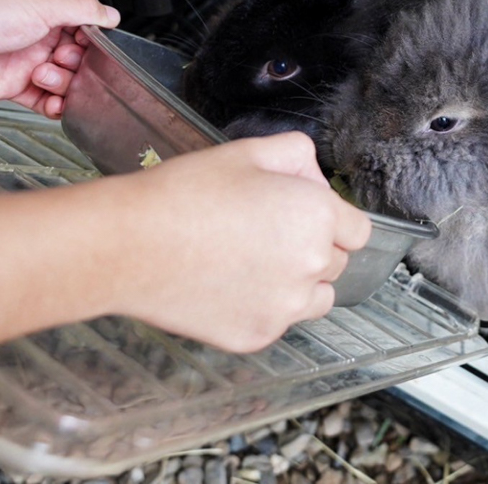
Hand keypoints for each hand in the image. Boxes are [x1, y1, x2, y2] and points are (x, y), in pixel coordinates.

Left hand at [0, 0, 119, 117]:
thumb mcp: (40, 3)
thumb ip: (82, 8)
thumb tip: (112, 15)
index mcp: (44, 5)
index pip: (84, 24)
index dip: (92, 40)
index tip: (92, 47)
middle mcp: (36, 32)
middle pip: (78, 55)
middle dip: (78, 64)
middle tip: (63, 61)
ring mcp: (25, 60)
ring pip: (64, 79)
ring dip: (64, 85)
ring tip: (45, 78)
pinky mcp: (14, 85)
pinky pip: (45, 100)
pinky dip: (54, 106)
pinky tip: (55, 105)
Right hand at [106, 133, 371, 352]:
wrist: (129, 245)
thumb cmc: (185, 193)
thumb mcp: (248, 152)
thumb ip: (297, 156)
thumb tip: (314, 176)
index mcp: (318, 217)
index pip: (358, 230)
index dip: (333, 220)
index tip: (304, 217)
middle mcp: (313, 266)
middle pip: (336, 263)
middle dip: (313, 249)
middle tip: (264, 235)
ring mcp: (286, 307)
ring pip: (315, 298)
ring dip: (297, 283)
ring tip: (250, 264)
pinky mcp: (258, 335)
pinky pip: (278, 321)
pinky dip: (262, 307)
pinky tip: (226, 286)